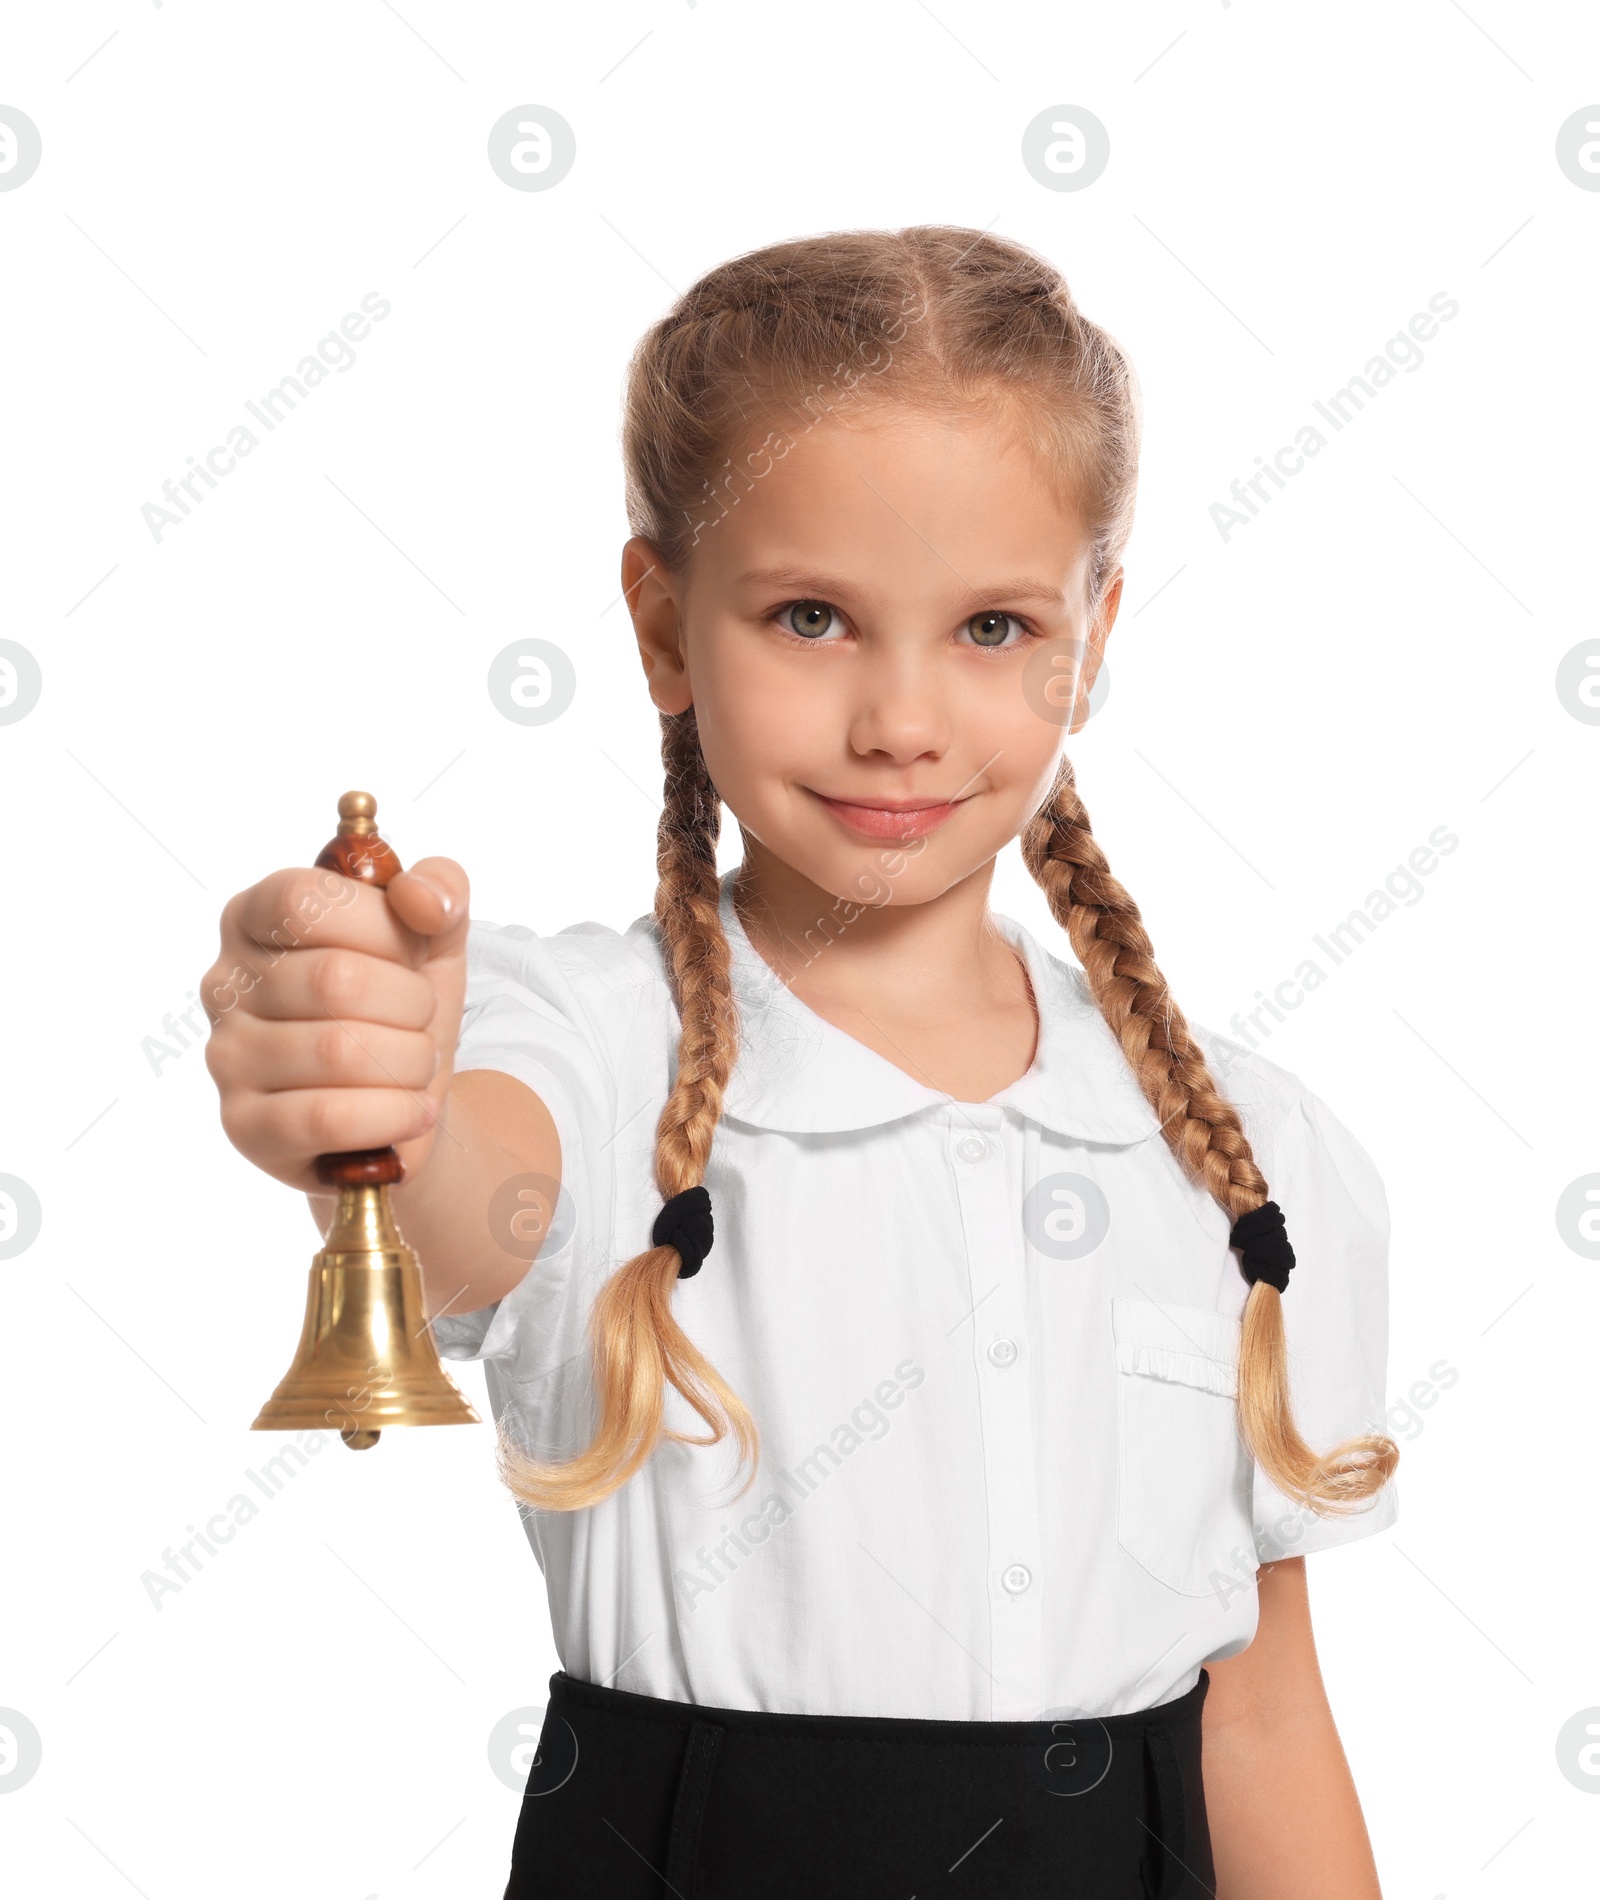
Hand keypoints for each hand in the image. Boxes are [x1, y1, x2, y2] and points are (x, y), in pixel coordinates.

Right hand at [199, 855, 470, 1192]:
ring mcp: (227, 1058)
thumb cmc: (401, 1006)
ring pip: (338, 1052)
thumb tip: (420, 897)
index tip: (412, 952)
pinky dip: (394, 1113)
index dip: (383, 928)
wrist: (404, 1102)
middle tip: (422, 1019)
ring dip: (409, 1061)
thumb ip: (440, 890)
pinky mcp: (244, 1127)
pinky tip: (412, 1108)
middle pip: (334, 980)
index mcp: (254, 918)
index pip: (307, 901)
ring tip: (416, 1065)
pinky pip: (329, 1118)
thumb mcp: (434, 937)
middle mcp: (225, 984)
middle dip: (410, 1004)